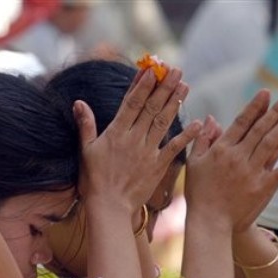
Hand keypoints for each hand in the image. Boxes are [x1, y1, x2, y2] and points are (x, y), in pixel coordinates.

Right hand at [74, 67, 199, 211]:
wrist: (108, 206)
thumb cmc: (93, 180)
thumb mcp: (86, 151)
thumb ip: (85, 125)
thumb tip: (79, 102)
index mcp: (115, 133)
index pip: (131, 104)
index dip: (142, 86)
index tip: (151, 70)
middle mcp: (133, 139)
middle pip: (150, 108)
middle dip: (163, 87)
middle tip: (175, 70)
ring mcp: (147, 152)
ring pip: (163, 122)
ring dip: (175, 103)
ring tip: (185, 85)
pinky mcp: (157, 166)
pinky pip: (173, 148)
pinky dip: (186, 136)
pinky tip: (198, 123)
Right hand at [185, 90, 277, 231]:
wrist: (209, 220)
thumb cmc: (198, 192)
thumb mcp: (194, 163)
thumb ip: (202, 139)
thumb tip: (209, 118)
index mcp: (221, 150)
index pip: (241, 123)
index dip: (254, 107)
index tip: (265, 93)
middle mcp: (238, 157)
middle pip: (261, 129)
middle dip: (276, 111)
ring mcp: (253, 171)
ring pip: (272, 144)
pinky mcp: (264, 186)